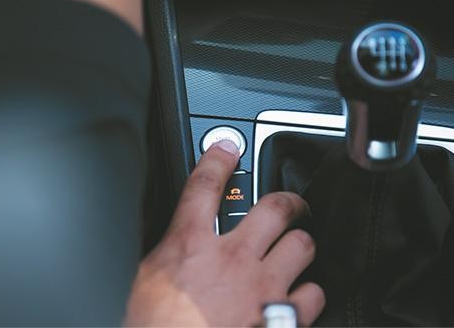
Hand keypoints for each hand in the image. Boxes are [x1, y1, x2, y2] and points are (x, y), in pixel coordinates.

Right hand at [125, 140, 324, 326]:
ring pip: (302, 246)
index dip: (217, 159)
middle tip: (290, 204)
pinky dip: (309, 292)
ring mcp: (261, 288)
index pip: (204, 185)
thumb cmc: (152, 325)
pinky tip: (299, 294)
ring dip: (300, 245)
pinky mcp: (281, 319)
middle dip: (288, 201)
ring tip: (295, 248)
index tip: (228, 148)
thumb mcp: (144, 279)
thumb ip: (165, 251)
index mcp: (190, 246)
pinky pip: (314, 295)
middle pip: (275, 208)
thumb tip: (171, 239)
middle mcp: (231, 260)